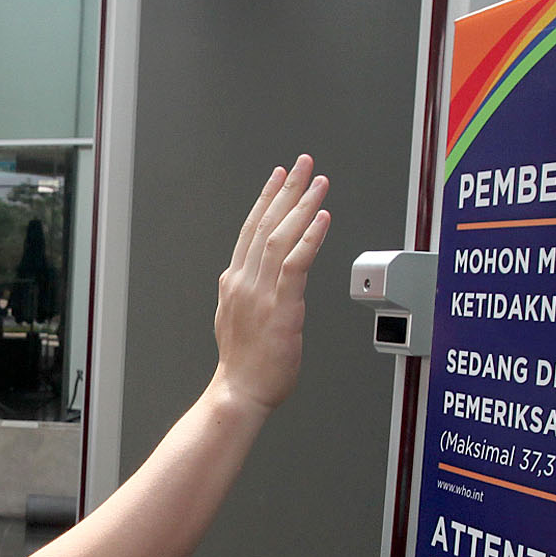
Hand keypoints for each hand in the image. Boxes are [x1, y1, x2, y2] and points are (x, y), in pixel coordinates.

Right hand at [211, 155, 331, 414]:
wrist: (238, 392)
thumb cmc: (243, 366)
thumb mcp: (235, 320)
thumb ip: (242, 295)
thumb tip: (245, 280)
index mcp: (234, 283)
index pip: (250, 230)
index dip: (266, 199)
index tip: (278, 177)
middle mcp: (244, 281)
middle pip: (266, 224)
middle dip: (286, 190)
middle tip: (302, 164)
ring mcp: (261, 293)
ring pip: (281, 237)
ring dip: (301, 205)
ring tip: (318, 182)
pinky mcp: (281, 307)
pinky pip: (296, 264)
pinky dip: (309, 237)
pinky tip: (321, 217)